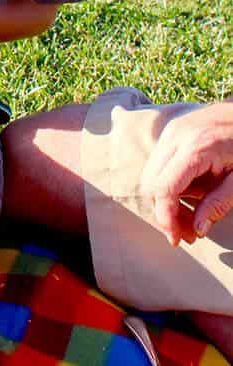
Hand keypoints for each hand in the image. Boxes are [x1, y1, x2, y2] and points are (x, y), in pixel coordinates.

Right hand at [140, 102, 232, 245]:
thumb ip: (219, 203)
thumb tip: (198, 229)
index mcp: (195, 148)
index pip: (164, 188)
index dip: (166, 217)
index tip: (177, 238)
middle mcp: (175, 136)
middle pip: (151, 182)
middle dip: (163, 212)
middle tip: (187, 234)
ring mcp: (170, 131)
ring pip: (151, 174)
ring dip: (164, 200)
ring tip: (189, 219)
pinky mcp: (171, 131)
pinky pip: (159, 163)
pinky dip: (167, 184)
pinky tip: (188, 196)